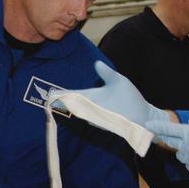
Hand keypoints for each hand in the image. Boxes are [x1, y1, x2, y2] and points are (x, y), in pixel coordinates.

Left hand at [51, 61, 167, 127]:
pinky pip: (85, 115)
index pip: (66, 97)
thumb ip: (105, 72)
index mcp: (88, 98)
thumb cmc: (129, 101)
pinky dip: (81, 111)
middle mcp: (86, 111)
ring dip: (70, 106)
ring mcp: (90, 119)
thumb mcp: (119, 81)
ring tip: (62, 100)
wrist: (141, 123)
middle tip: (49, 96)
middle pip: (68, 105)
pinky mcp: (97, 124)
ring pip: (76, 111)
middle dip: (60, 100)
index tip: (46, 93)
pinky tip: (82, 107)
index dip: (55, 95)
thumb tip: (95, 63)